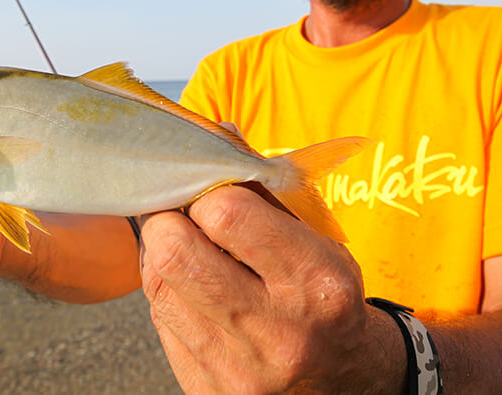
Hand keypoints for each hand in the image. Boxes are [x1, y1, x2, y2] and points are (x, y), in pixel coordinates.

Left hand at [139, 185, 403, 393]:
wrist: (343, 380)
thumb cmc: (325, 294)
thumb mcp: (318, 238)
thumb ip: (265, 189)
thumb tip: (216, 133)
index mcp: (317, 281)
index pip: (226, 213)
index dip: (207, 192)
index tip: (212, 192)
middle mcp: (279, 332)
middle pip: (176, 253)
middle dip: (168, 220)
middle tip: (181, 213)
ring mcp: (240, 370)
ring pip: (158, 285)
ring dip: (163, 255)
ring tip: (187, 247)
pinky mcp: (208, 392)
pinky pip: (160, 322)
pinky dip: (167, 293)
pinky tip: (192, 288)